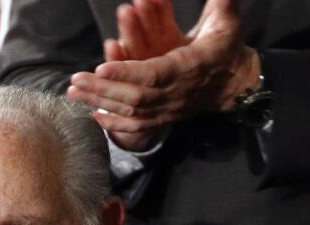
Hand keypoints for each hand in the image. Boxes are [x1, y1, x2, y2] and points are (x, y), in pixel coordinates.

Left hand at [67, 0, 259, 149]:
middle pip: (136, 96)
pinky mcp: (166, 117)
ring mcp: (171, 108)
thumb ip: (223, 5)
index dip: (127, 72)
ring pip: (132, 112)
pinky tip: (94, 117)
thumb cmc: (226, 46)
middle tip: (75, 80)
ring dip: (101, 103)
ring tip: (74, 93)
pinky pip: (139, 127)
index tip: (101, 66)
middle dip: (103, 89)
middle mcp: (178, 92)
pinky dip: (115, 124)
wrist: (236, 82)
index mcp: (190, 67)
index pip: (154, 73)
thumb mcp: (228, 22)